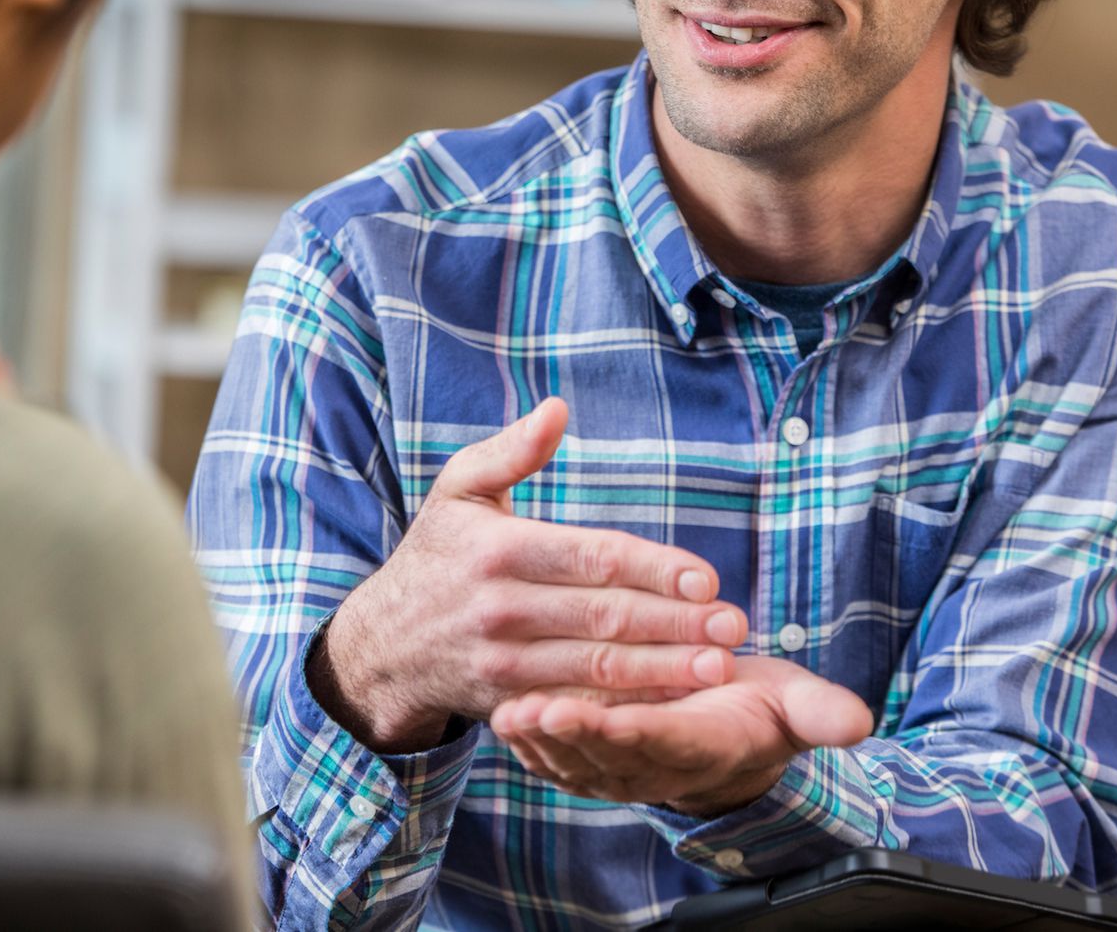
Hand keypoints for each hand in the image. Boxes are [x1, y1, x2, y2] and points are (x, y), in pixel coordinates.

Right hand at [312, 398, 748, 752]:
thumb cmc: (436, 556)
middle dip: (674, 624)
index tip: (706, 578)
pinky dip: (628, 706)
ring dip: (663, 671)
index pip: (590, 559)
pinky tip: (674, 700)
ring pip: (597, 669)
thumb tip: (558, 409)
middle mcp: (502, 610)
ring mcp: (505, 664)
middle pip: (604, 617)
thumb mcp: (457, 492)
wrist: (383, 644)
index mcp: (499, 551)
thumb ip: (509, 451)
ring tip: (719, 667)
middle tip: (734, 626)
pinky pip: (578, 705)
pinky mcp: (510, 704)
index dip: (652, 569)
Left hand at [490, 655, 873, 814]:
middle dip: (569, 736)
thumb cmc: (757, 705)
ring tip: (510, 714)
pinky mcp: (593, 763)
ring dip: (540, 741)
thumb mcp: (795, 704)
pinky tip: (503, 715)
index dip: (626, 731)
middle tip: (534, 711)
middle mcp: (655, 766)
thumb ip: (820, 713)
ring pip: (573, 762)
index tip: (595, 713)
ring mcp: (619, 770)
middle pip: (606, 755)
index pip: (661, 741)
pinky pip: (557, 760)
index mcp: (702, 746)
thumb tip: (859, 723)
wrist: (730, 730)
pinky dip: (530, 743)